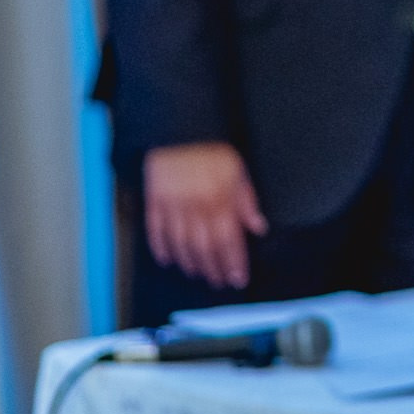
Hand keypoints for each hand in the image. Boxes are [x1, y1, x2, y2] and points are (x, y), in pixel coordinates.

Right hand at [143, 142, 267, 289]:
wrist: (181, 131)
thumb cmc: (212, 150)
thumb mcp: (239, 171)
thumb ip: (247, 201)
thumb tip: (258, 227)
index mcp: (220, 199)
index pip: (229, 239)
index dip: (234, 262)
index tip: (238, 278)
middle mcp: (197, 206)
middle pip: (205, 247)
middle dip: (214, 269)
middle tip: (219, 282)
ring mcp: (173, 205)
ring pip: (181, 243)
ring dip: (191, 263)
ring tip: (199, 274)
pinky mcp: (155, 201)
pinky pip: (156, 230)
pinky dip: (162, 248)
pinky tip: (169, 259)